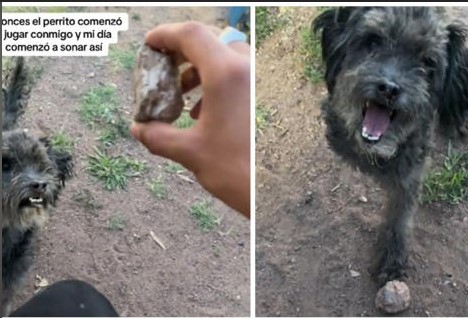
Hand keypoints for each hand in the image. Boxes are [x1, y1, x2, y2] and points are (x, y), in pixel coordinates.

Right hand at [131, 22, 249, 217]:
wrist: (271, 192)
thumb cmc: (234, 170)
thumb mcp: (188, 151)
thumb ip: (157, 135)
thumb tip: (137, 128)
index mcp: (226, 75)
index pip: (191, 35)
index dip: (165, 35)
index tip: (149, 45)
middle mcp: (246, 70)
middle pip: (209, 43)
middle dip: (182, 54)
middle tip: (164, 71)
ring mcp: (259, 82)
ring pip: (225, 58)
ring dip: (200, 70)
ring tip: (183, 96)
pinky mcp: (264, 96)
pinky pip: (238, 75)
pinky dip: (216, 82)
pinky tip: (204, 111)